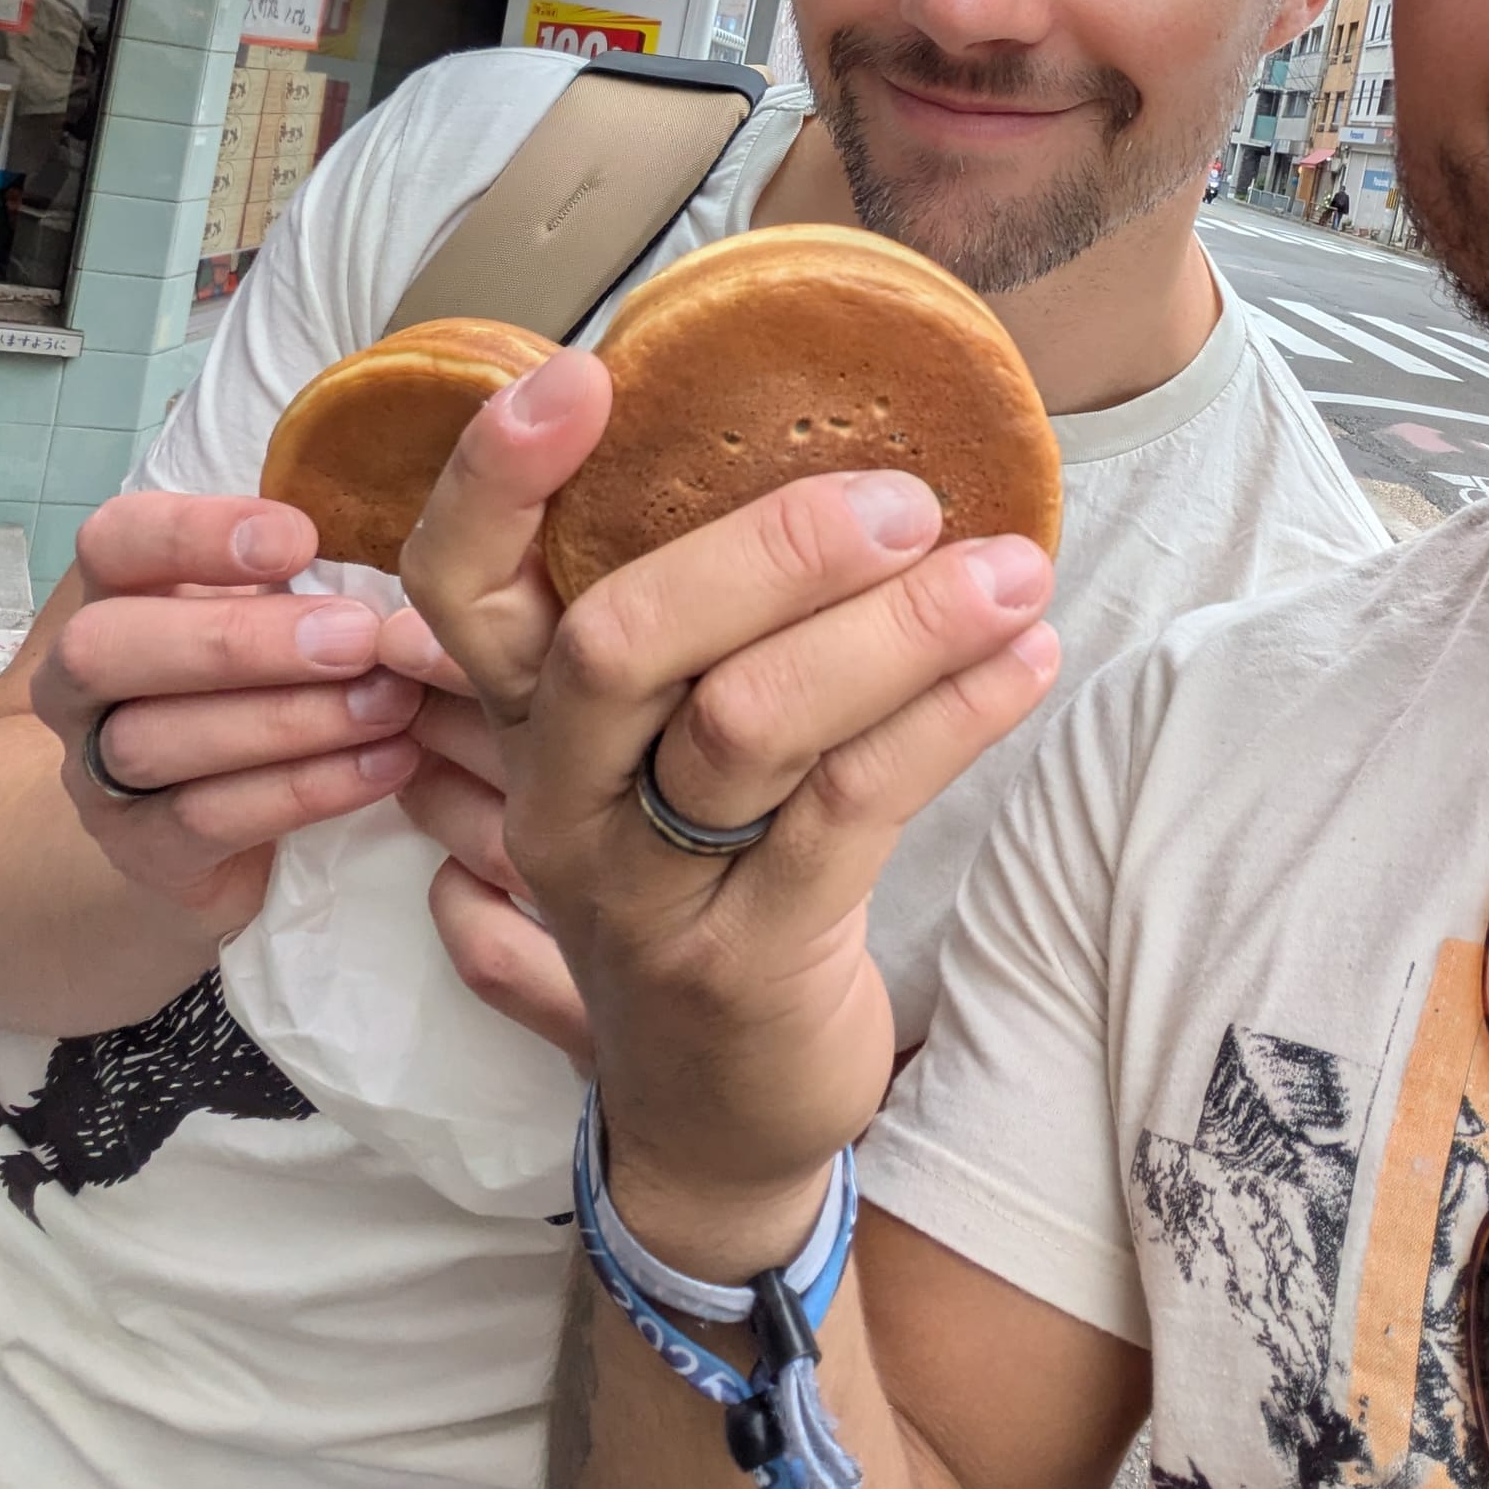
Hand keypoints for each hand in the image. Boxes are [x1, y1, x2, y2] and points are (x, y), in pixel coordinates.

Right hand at [30, 493, 423, 940]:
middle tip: (356, 637)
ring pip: (156, 741)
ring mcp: (98, 772)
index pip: (113, 541)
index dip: (193, 534)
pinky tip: (387, 764)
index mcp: (113, 594)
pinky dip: (305, 789)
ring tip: (391, 704)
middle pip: (108, 647)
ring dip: (287, 720)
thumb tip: (410, 532)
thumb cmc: (259, 675)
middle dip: (238, 640)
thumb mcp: (269, 605)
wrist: (204, 814)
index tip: (300, 539)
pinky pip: (208, 821)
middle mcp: (81, 681)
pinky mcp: (143, 850)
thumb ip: (305, 571)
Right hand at [399, 349, 1059, 1276]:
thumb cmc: (700, 878)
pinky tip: (1027, 661)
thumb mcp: (649, 758)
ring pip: (750, 723)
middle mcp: (560, 798)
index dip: (501, 475)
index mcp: (525, 721)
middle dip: (767, 549)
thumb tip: (819, 438)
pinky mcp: (749, 959)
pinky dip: (950, 716)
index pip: (461, 584)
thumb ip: (688, 623)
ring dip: (897, 630)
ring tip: (1013, 570)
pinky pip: (853, 807)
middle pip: (620, 640)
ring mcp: (643, 891)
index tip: (588, 370)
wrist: (715, 1119)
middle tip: (904, 499)